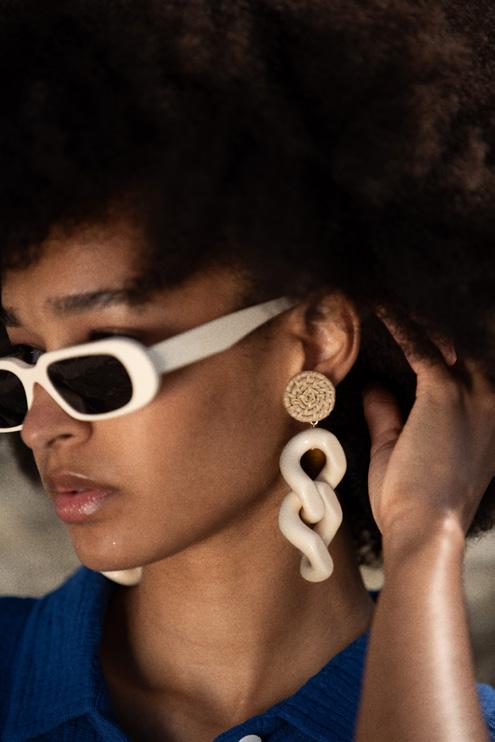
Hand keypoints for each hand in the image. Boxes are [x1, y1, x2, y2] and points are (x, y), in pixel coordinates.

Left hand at [362, 311, 494, 539]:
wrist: (424, 528)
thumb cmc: (412, 502)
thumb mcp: (399, 452)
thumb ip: (389, 416)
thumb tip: (374, 389)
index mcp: (488, 421)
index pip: (467, 372)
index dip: (439, 352)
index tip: (409, 337)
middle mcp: (489, 402)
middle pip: (460, 350)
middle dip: (429, 333)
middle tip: (392, 314)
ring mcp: (471, 395)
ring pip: (442, 343)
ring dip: (415, 325)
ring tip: (384, 308)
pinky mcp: (444, 392)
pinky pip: (419, 347)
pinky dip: (399, 327)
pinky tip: (380, 311)